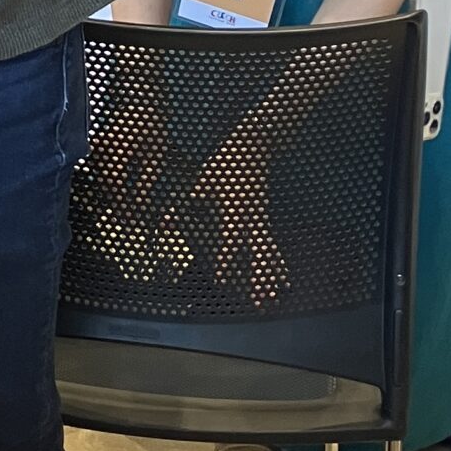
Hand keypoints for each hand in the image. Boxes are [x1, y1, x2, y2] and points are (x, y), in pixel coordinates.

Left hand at [180, 125, 287, 305]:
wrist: (253, 147)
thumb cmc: (224, 165)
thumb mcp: (203, 182)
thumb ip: (189, 203)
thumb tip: (166, 223)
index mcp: (236, 210)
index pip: (230, 240)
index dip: (225, 259)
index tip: (220, 278)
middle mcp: (252, 219)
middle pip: (258, 254)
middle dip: (259, 278)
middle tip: (260, 302)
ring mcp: (261, 220)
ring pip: (267, 254)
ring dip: (270, 278)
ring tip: (274, 301)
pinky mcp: (264, 220)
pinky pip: (271, 247)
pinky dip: (277, 265)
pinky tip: (284, 283)